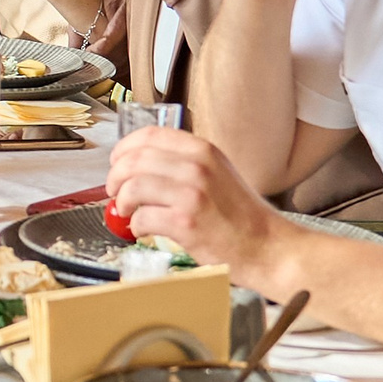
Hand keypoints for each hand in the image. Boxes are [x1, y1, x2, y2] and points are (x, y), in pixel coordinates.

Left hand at [105, 128, 288, 271]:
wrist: (268, 246)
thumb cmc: (242, 216)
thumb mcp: (218, 173)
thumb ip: (183, 164)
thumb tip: (140, 165)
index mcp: (203, 151)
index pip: (149, 135)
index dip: (124, 148)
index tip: (116, 162)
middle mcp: (198, 166)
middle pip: (134, 159)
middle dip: (115, 177)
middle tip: (114, 191)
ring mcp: (192, 194)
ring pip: (134, 186)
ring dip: (122, 201)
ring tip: (127, 211)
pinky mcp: (187, 223)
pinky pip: (143, 217)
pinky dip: (136, 225)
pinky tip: (143, 229)